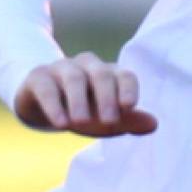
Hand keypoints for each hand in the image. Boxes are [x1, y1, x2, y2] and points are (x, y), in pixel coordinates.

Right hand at [15, 53, 155, 138]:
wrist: (40, 107)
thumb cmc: (80, 111)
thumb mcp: (104, 121)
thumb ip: (128, 121)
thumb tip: (153, 125)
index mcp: (108, 74)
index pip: (124, 75)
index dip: (128, 89)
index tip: (129, 106)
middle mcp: (87, 66)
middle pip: (101, 74)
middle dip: (106, 97)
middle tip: (109, 120)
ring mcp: (61, 68)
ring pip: (74, 78)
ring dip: (79, 101)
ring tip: (79, 124)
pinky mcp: (38, 77)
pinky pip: (47, 87)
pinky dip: (54, 105)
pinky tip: (60, 123)